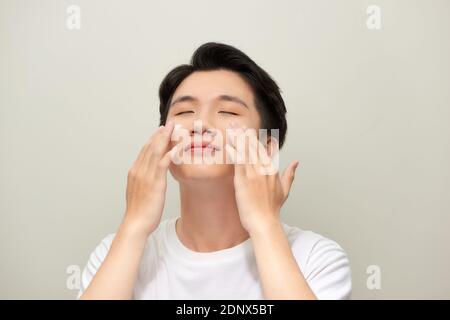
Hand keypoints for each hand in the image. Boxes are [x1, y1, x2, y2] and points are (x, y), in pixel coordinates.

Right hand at [123, 121, 180, 235]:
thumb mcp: (141, 192)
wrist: (135, 224)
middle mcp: (139, 171)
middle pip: (150, 147)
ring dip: (165, 139)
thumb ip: (146, 182)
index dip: (154, 139)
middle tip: (169, 123)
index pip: (145, 151)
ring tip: (173, 128)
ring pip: (155, 152)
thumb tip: (152, 178)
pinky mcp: (154, 184)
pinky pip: (162, 165)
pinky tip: (176, 148)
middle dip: (160, 134)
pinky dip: (169, 154)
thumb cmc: (140, 212)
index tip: (161, 130)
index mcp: (135, 172)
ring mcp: (146, 176)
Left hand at [225, 123, 298, 233]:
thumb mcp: (285, 190)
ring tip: (231, 129)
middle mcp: (264, 170)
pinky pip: (237, 163)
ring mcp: (253, 174)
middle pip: (254, 147)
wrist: (264, 222)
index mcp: (273, 170)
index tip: (250, 128)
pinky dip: (233, 152)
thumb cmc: (272, 209)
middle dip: (245, 134)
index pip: (265, 149)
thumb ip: (290, 174)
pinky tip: (228, 144)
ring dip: (238, 139)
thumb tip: (296, 162)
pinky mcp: (243, 181)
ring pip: (245, 152)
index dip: (257, 138)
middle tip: (237, 123)